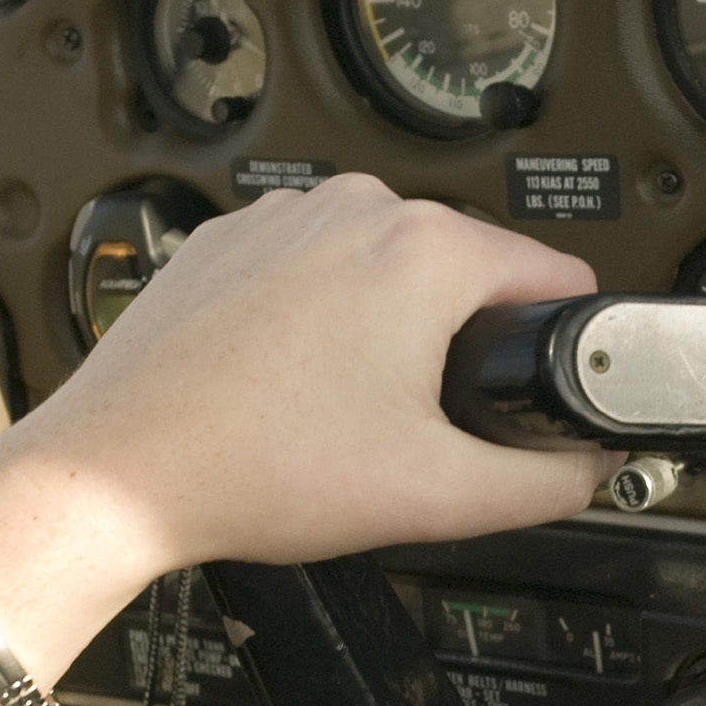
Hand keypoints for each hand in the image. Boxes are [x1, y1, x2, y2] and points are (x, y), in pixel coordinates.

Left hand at [0, 175, 605, 588]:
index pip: (555, 274)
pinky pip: (311, 273)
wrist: (118, 471)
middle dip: (464, 347)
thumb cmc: (250, 468)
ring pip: (385, 271)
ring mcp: (281, 217)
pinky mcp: (227, 241)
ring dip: (386, 333)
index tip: (535, 396)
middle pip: (467, 272)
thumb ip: (546, 483)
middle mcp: (353, 209)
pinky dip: (316, 324)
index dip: (560, 346)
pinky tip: (287, 388)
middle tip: (419, 427)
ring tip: (341, 412)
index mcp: (423, 249)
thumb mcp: (436, 496)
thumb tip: (588, 467)